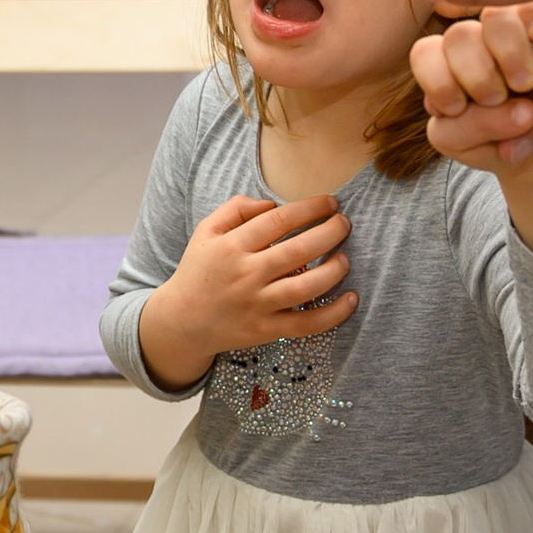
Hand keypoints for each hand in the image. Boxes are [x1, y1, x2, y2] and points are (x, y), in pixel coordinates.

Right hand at [137, 194, 354, 390]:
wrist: (181, 321)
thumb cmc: (198, 271)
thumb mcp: (206, 231)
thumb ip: (236, 209)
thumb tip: (272, 203)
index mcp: (232, 246)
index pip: (280, 220)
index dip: (311, 208)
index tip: (331, 203)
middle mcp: (246, 274)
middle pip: (299, 250)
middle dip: (330, 233)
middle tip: (345, 224)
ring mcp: (257, 304)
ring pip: (306, 288)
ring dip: (334, 270)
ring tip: (345, 258)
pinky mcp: (266, 330)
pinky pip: (307, 324)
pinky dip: (333, 314)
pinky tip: (351, 299)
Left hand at [411, 0, 532, 174]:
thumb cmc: (499, 145)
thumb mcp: (469, 145)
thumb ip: (470, 126)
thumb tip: (514, 107)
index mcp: (445, 66)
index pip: (425, 53)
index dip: (437, 80)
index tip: (456, 109)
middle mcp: (475, 42)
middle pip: (459, 36)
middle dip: (476, 74)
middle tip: (496, 99)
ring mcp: (512, 30)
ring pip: (496, 17)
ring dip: (508, 50)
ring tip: (526, 84)